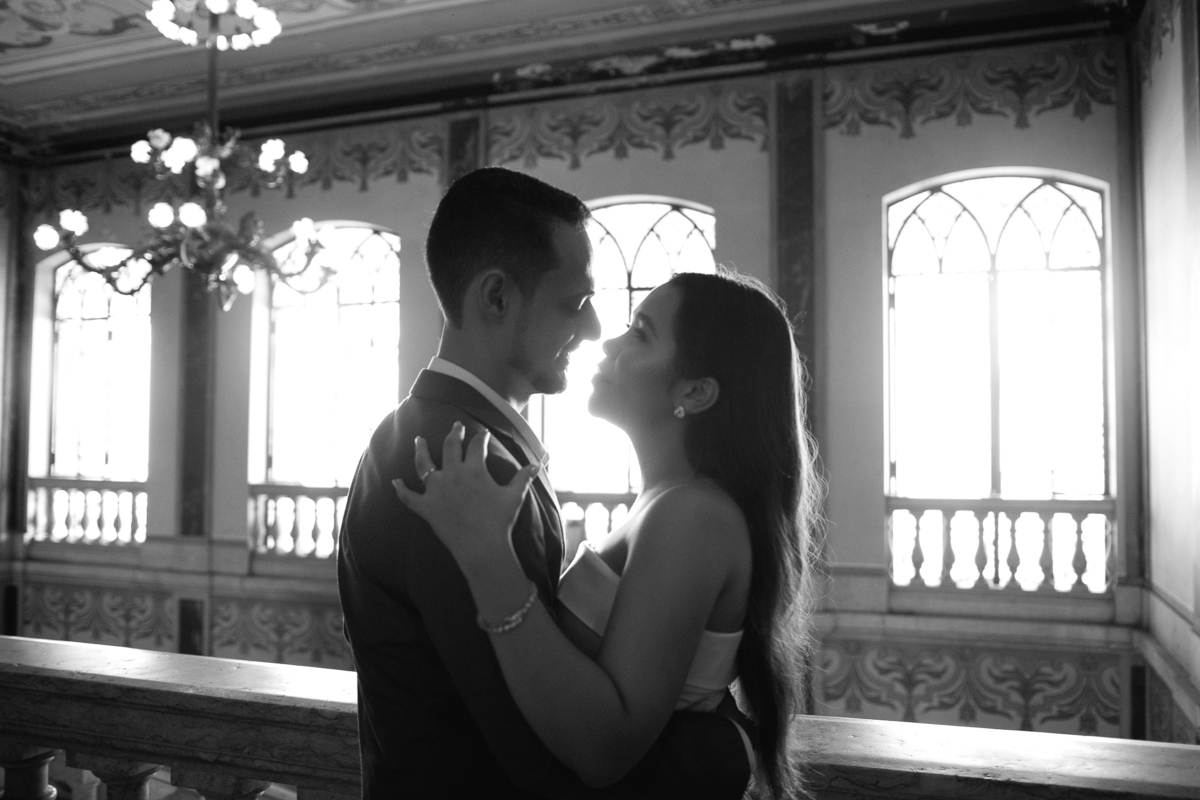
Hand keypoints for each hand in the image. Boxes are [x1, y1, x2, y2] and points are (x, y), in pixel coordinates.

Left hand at [393, 422, 540, 568]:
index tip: (483, 433)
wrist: (482, 547)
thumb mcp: (514, 496)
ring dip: (420, 450)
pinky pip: (409, 497)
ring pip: (424, 464)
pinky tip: (394, 481)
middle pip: (450, 446)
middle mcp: (452, 474)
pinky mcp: (426, 507)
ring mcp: (436, 490)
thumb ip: (522, 478)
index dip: (481, 437)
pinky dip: (400, 489)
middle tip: (455, 426)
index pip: (477, 445)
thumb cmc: (500, 521)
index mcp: (474, 469)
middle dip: (454, 433)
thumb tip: (536, 466)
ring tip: (418, 440)